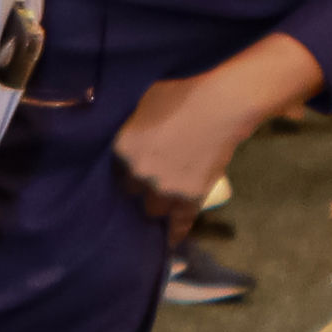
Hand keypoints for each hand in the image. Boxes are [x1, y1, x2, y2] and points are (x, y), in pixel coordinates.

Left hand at [111, 72, 252, 240]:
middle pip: (129, 190)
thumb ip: (125, 122)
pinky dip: (175, 233)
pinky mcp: (190, 197)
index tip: (124, 166)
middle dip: (136, 183)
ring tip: (159, 200)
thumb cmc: (181, 88)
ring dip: (155, 203)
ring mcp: (164, 188)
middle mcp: (138, 172)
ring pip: (152, 208)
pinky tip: (169, 242)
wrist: (222, 101)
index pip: (110, 168)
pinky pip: (179, 222)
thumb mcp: (141, 100)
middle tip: (145, 177)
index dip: (120, 166)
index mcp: (121, 147)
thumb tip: (114, 128)